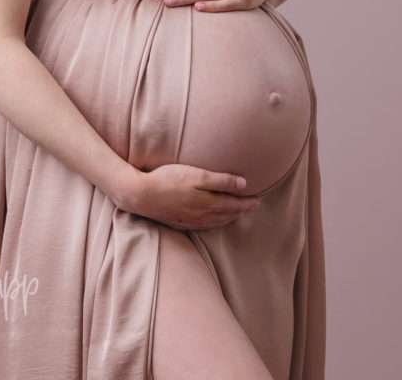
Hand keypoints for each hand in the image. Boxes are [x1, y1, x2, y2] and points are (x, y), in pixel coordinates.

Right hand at [118, 163, 261, 230]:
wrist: (142, 195)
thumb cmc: (169, 179)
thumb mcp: (197, 175)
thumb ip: (221, 180)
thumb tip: (244, 185)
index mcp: (209, 203)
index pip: (234, 204)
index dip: (247, 202)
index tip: (258, 199)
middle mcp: (202, 215)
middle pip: (227, 214)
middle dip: (241, 211)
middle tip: (252, 206)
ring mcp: (191, 220)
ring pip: (217, 222)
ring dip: (229, 218)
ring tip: (237, 213)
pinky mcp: (181, 222)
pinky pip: (204, 226)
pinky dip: (215, 223)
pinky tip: (213, 220)